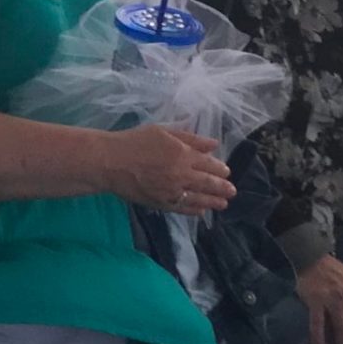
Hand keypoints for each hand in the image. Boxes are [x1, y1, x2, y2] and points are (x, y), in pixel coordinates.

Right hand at [101, 126, 235, 214]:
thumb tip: (213, 144)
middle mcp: (181, 174)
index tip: (226, 172)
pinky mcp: (161, 203)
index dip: (220, 169)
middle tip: (232, 191)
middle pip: (208, 183)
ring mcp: (171, 191)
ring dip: (213, 201)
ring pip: (199, 198)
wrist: (110, 162)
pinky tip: (202, 211)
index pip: (209, 164)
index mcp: (183, 154)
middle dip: (222, 188)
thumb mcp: (163, 132)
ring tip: (223, 204)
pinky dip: (194, 210)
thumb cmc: (135, 142)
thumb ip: (190, 138)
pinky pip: (183, 209)